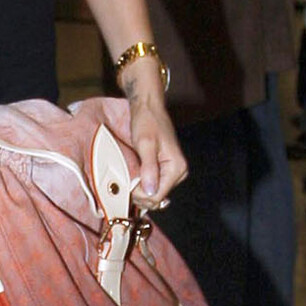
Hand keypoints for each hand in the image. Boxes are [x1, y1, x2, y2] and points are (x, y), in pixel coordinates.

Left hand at [119, 66, 186, 200]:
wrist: (148, 108)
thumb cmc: (147, 122)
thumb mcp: (145, 144)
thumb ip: (149, 168)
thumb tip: (150, 190)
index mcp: (177, 167)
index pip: (157, 195)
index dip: (140, 194)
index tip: (128, 185)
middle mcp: (179, 172)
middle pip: (157, 197)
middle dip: (140, 194)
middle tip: (126, 182)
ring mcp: (173, 172)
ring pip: (155, 193)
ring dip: (140, 190)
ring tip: (130, 178)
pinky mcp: (166, 170)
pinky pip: (154, 186)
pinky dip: (143, 185)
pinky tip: (135, 178)